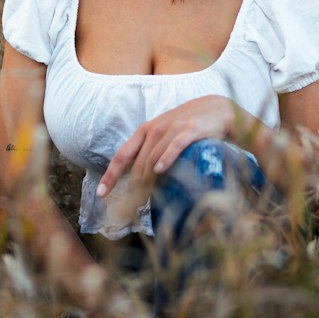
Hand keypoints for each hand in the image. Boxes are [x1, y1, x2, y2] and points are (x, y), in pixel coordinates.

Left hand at [96, 95, 236, 203]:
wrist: (217, 109)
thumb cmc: (187, 125)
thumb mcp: (164, 134)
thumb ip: (151, 150)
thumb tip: (138, 181)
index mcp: (145, 131)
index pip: (122, 155)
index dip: (110, 175)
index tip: (101, 194)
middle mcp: (155, 129)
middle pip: (138, 162)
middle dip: (132, 187)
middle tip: (131, 208)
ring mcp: (173, 129)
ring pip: (154, 157)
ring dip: (147, 181)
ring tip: (144, 201)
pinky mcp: (191, 130)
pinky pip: (175, 145)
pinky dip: (166, 158)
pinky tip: (160, 170)